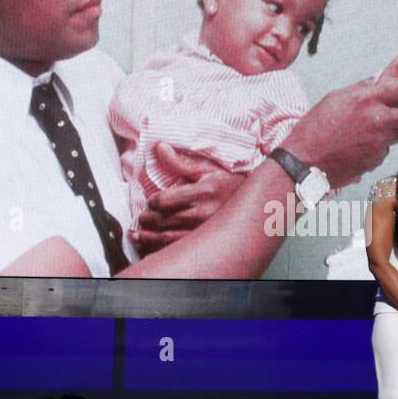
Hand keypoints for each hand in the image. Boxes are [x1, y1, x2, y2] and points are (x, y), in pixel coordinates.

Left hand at [130, 144, 245, 254]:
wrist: (258, 202)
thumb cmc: (231, 183)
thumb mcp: (209, 168)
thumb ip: (181, 162)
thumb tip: (160, 148)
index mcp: (205, 191)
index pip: (166, 200)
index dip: (154, 201)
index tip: (151, 202)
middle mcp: (205, 213)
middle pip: (165, 220)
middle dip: (148, 220)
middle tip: (142, 218)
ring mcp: (206, 230)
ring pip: (169, 238)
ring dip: (149, 237)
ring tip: (139, 234)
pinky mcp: (208, 243)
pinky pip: (179, 249)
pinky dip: (161, 250)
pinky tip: (152, 248)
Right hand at [280, 73, 397, 188]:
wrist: (304, 162)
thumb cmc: (314, 127)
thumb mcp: (336, 98)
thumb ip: (361, 90)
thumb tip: (377, 82)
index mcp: (366, 100)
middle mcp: (377, 120)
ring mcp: (379, 142)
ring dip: (395, 127)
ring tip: (371, 128)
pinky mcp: (376, 159)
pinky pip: (384, 148)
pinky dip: (377, 145)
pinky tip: (357, 147)